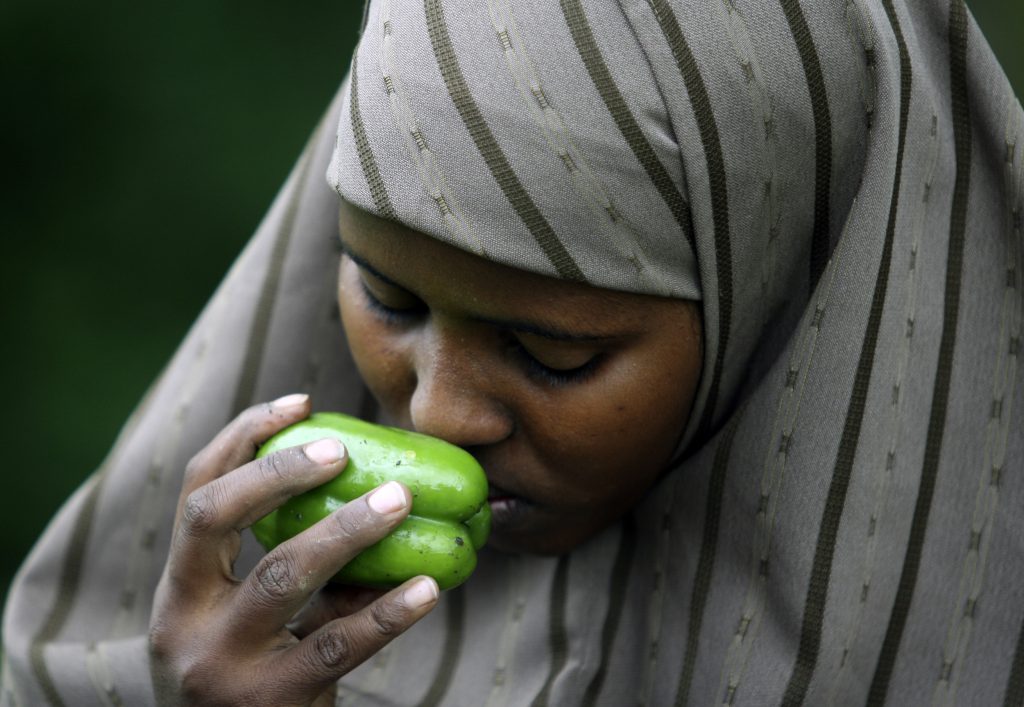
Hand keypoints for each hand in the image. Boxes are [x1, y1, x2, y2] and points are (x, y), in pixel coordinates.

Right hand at [148, 394, 438, 705]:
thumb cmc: (255, 677)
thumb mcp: (249, 622)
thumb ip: (292, 567)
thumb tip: (373, 488)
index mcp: (179, 588)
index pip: (197, 492)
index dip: (244, 439)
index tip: (302, 402)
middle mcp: (185, 620)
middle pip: (215, 518)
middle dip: (278, 472)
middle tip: (343, 449)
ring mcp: (222, 665)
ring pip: (282, 576)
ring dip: (347, 530)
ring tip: (400, 499)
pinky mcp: (272, 702)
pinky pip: (337, 644)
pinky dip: (386, 611)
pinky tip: (427, 588)